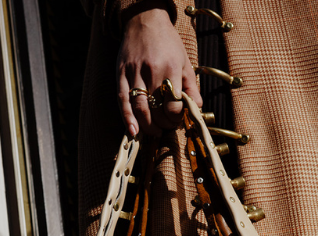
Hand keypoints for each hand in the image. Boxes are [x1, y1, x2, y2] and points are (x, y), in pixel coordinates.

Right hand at [117, 4, 201, 135]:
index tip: (179, 120)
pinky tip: (132, 131)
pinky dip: (127, 117)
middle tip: (167, 128)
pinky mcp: (120, 73)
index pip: (174, 104)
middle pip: (156, 109)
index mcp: (171, 69)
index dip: (177, 118)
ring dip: (147, 125)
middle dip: (163, 124)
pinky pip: (122, 99)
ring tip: (154, 132)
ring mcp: (134, 73)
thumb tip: (197, 108)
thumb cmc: (168, 42)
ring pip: (140, 107)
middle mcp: (151, 72)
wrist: (145, 20)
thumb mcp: (186, 62)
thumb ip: (192, 86)